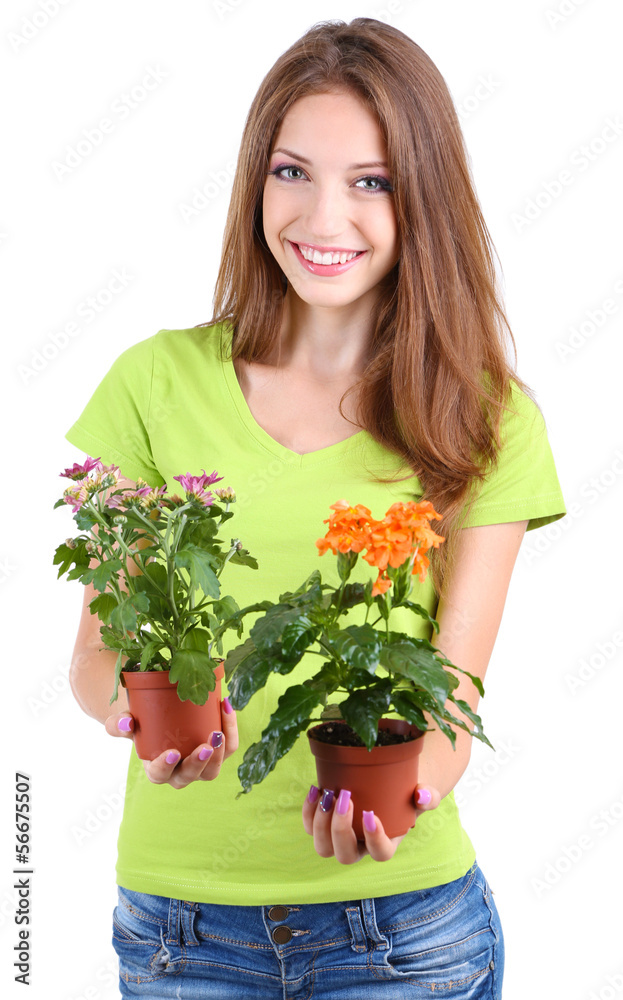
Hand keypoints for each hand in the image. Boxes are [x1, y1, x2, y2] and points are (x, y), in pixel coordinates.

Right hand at [104, 698, 238, 788]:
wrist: (158, 713)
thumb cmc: (140, 722)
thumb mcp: (126, 722)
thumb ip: (119, 724)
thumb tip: (126, 722)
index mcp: (157, 768)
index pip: (160, 775)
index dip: (166, 767)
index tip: (172, 752)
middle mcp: (180, 772)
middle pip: (191, 776)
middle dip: (199, 763)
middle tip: (206, 746)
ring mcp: (200, 764)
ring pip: (213, 769)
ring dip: (220, 753)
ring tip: (219, 732)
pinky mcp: (217, 751)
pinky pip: (229, 748)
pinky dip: (231, 730)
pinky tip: (226, 707)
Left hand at [302, 783, 440, 862]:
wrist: (389, 784)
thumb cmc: (406, 792)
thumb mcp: (422, 793)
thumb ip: (428, 796)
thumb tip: (423, 794)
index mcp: (386, 844)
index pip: (380, 854)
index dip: (374, 839)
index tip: (371, 814)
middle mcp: (361, 847)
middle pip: (345, 856)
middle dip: (341, 829)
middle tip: (346, 797)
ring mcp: (340, 839)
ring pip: (323, 847)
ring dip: (321, 823)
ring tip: (329, 793)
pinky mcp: (324, 826)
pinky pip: (309, 828)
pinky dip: (309, 812)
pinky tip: (316, 789)